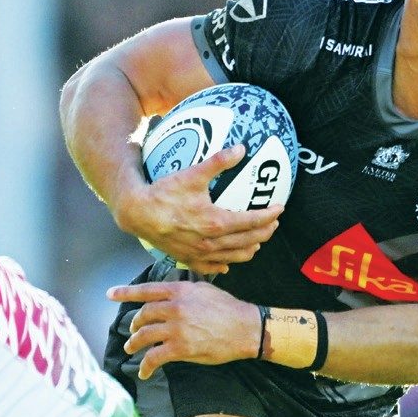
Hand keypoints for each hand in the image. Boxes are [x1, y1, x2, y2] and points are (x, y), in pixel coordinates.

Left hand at [108, 280, 260, 378]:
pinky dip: (145, 366)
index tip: (110, 294)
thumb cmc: (228, 308)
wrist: (245, 328)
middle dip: (134, 324)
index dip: (126, 293)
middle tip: (132, 331)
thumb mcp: (204, 289)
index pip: (146, 290)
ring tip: (131, 348)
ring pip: (144, 335)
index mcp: (179, 290)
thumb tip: (168, 291)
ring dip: (134, 343)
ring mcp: (176, 328)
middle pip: (143, 315)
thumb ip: (183, 290)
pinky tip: (144, 372)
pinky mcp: (180, 348)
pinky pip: (154, 357)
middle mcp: (174, 307)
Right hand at [115, 144, 283, 274]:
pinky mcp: (188, 259)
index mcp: (216, 222)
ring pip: (233, 257)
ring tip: (256, 242)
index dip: (269, 215)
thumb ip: (219, 161)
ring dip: (249, 249)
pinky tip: (227, 263)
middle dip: (264, 232)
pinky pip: (211, 267)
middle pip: (247, 241)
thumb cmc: (164, 193)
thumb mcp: (192, 174)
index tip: (279, 209)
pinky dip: (224, 264)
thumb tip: (241, 148)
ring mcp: (200, 254)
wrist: (137, 213)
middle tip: (273, 224)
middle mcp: (211, 242)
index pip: (252, 221)